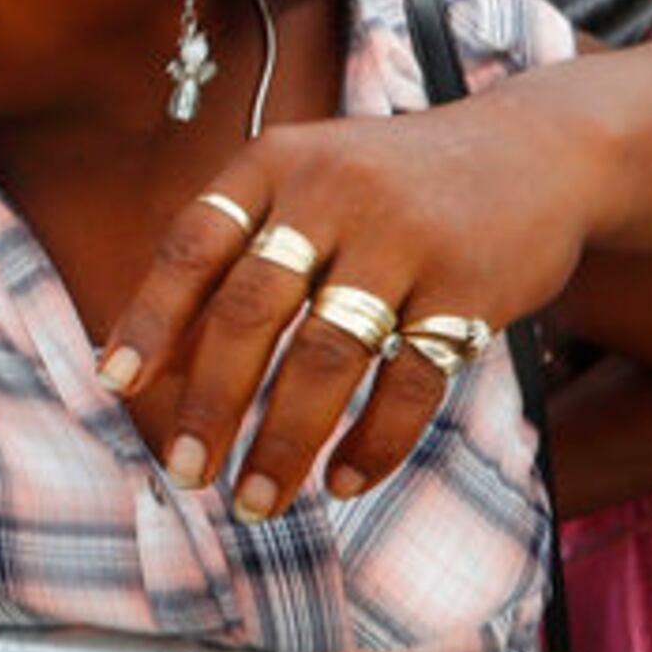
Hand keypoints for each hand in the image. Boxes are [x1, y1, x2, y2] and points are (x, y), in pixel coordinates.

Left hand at [99, 100, 599, 515]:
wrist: (536, 150)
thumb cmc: (391, 185)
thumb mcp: (308, 182)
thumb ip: (234, 251)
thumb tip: (145, 358)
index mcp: (278, 164)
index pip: (194, 246)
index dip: (151, 319)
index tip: (115, 386)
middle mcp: (335, 191)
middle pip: (251, 310)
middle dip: (211, 403)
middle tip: (184, 471)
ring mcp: (407, 237)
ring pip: (326, 356)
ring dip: (283, 441)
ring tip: (254, 501)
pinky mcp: (471, 285)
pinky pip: (411, 382)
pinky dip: (372, 442)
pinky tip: (341, 482)